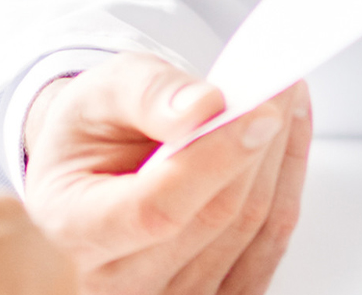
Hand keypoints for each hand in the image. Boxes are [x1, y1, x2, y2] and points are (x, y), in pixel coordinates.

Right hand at [16, 53, 311, 294]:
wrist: (89, 169)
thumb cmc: (90, 134)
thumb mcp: (98, 92)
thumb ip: (146, 94)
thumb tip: (205, 106)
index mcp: (74, 228)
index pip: (155, 210)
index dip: (214, 161)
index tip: (258, 113)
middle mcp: (115, 281)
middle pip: (212, 220)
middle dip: (257, 147)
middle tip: (282, 86)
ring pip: (250, 233)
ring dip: (279, 161)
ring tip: (285, 100)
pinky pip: (267, 248)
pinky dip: (286, 188)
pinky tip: (286, 141)